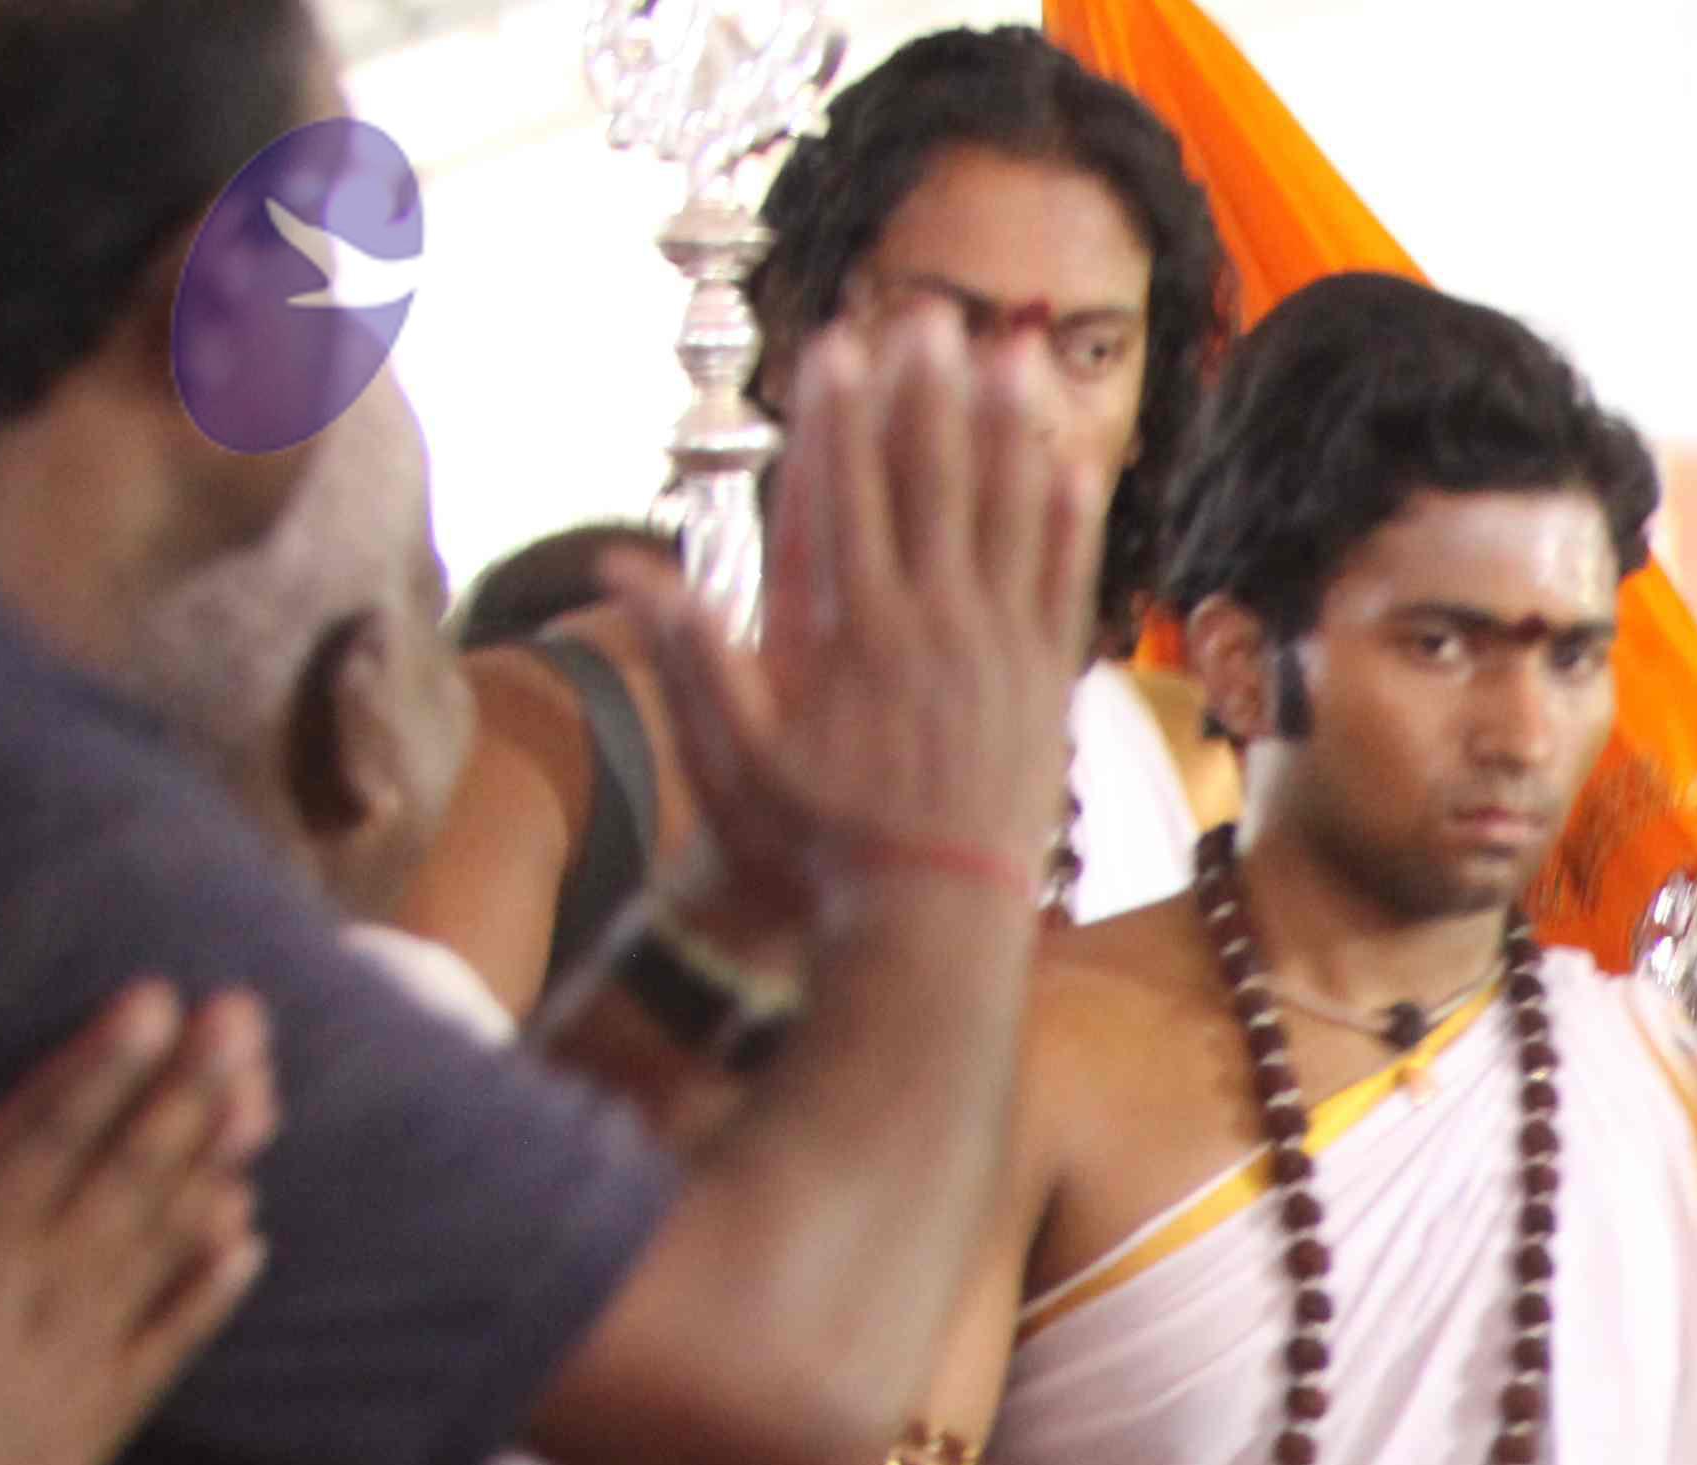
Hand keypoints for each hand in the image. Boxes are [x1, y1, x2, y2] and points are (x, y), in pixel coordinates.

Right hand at [0, 981, 271, 1464]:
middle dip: (187, 1091)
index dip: (101, 1066)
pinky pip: (166, 1345)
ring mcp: (73, 1354)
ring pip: (156, 1244)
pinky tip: (251, 1239)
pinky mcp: (97, 1418)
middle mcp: (29, 1289)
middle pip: (123, 1173)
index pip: (40, 1134)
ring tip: (262, 1101)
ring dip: (212, 1168)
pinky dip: (206, 1290)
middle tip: (245, 1018)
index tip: (155, 1002)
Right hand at [614, 302, 1096, 952]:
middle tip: (929, 313)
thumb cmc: (820, 843)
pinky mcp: (1046, 680)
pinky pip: (1063, 580)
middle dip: (926, 394)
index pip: (842, 497)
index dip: (840, 415)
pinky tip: (1075, 458)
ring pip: (1006, 517)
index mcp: (849, 634)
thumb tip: (621, 566)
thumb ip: (689, 655)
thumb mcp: (734, 755)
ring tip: (1009, 353)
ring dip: (1007, 429)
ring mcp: (996, 651)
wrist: (933, 919)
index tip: (837, 344)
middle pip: (928, 486)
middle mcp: (929, 627)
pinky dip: (1070, 518)